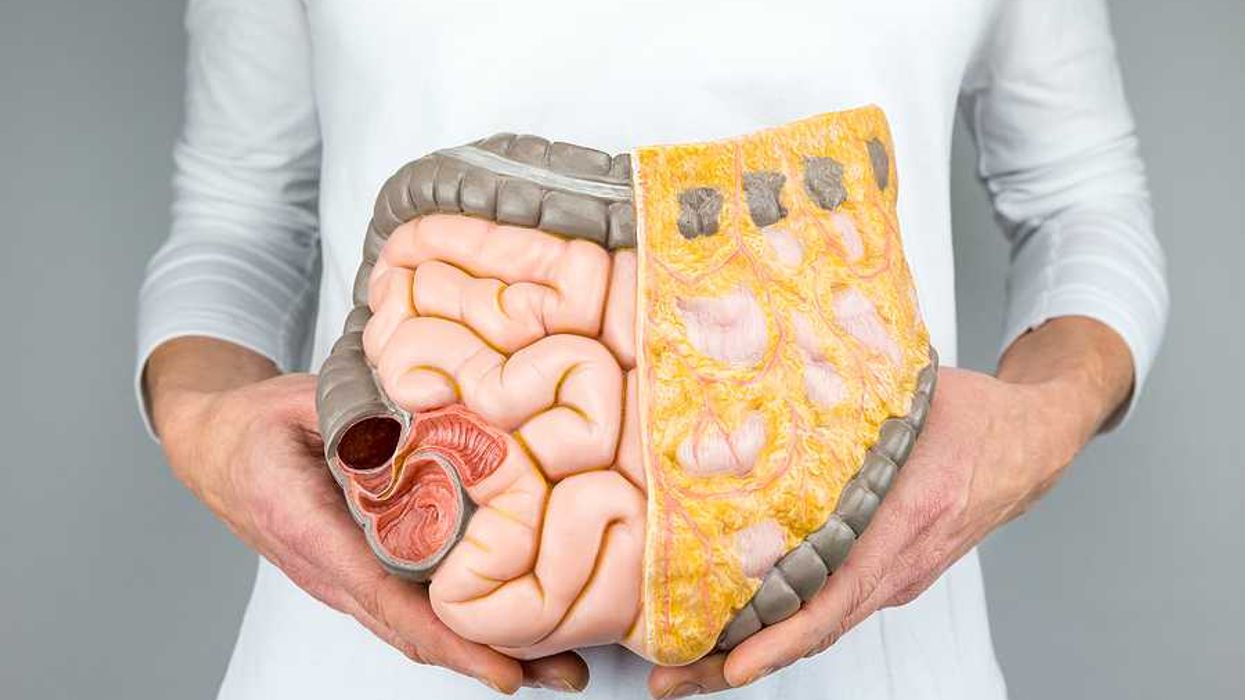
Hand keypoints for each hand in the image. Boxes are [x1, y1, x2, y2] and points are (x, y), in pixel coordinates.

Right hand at [148, 338, 588, 693]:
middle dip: (490, 658)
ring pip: (418, 629)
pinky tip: (513, 626)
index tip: (504, 668)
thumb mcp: (301, 403)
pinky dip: (464, 626)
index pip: (387, 597)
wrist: (216, 449)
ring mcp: (345, 581)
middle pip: (415, 632)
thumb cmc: (255, 427)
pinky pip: (413, 609)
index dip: (450, 638)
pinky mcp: (360, 575)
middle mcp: (330, 572)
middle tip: (566, 673)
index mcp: (310, 530)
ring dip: (486, 648)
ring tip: (559, 662)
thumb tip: (432, 410)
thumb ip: (361, 412)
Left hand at [649, 317, 1132, 697]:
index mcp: (908, 519)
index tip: (733, 663)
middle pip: (815, 629)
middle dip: (737, 661)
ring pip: (819, 626)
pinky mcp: (890, 573)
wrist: (1035, 442)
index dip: (783, 635)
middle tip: (671, 679)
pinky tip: (733, 627)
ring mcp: (897, 576)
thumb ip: (853, 395)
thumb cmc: (978, 417)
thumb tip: (772, 375)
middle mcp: (901, 564)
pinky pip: (832, 607)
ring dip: (753, 649)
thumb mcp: (915, 395)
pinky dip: (782, 627)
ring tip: (683, 665)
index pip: (839, 593)